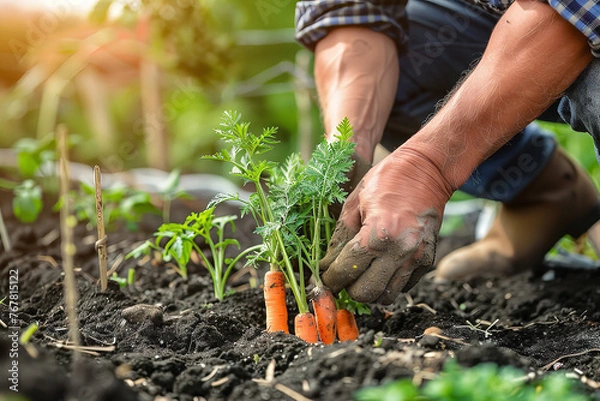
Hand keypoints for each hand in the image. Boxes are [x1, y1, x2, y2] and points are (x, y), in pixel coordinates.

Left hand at [320, 145, 453, 303]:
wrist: (427, 169)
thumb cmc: (386, 180)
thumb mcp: (354, 203)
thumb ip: (339, 238)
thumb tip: (325, 266)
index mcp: (378, 234)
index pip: (345, 271)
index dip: (330, 279)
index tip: (324, 278)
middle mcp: (400, 251)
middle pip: (366, 293)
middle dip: (349, 287)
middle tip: (344, 275)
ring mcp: (417, 258)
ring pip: (387, 296)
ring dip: (371, 289)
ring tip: (363, 272)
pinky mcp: (428, 260)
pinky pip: (403, 287)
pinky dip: (389, 282)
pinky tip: (381, 266)